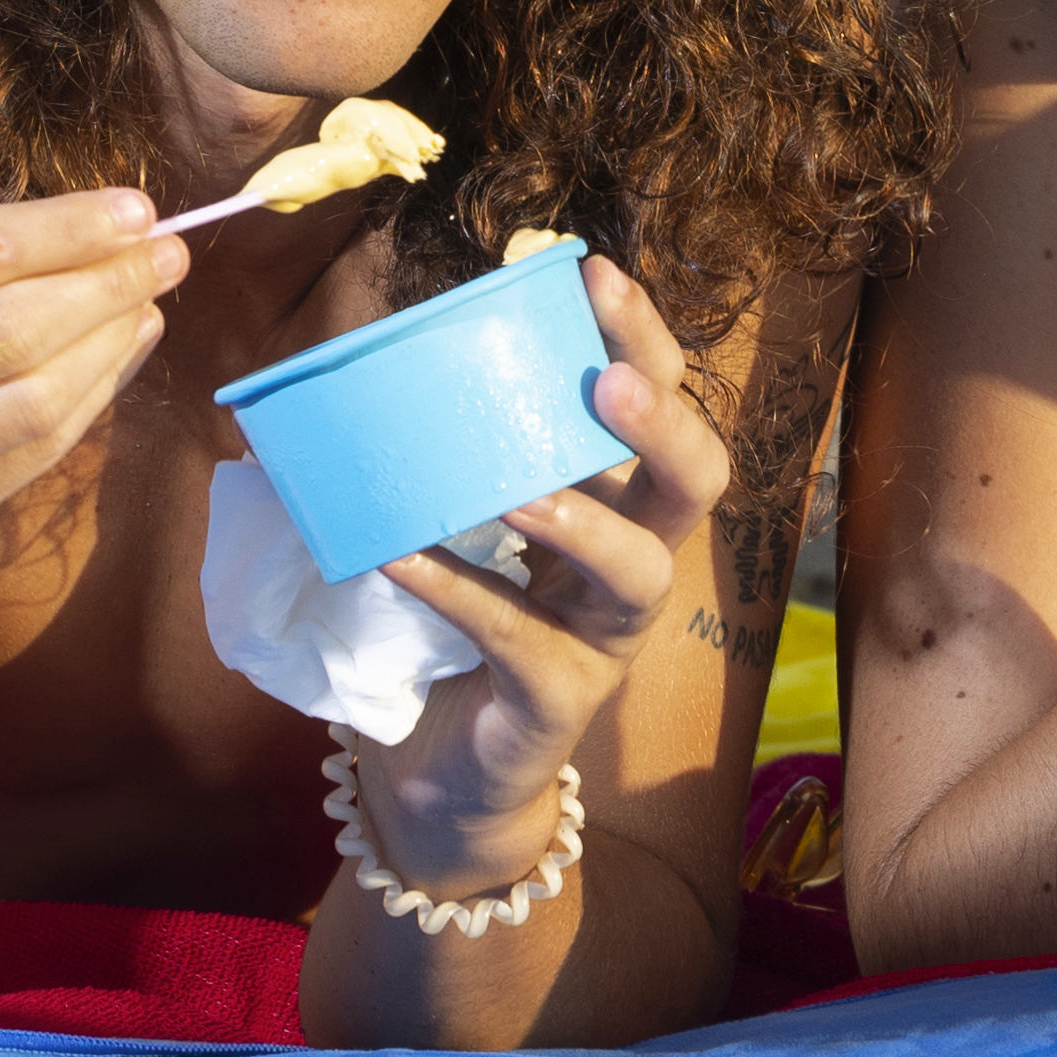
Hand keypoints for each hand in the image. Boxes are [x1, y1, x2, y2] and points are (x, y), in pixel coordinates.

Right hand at [0, 189, 189, 606]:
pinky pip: (31, 454)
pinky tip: (121, 353)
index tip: (136, 209)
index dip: (61, 229)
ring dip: (109, 340)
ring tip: (150, 298)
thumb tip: (94, 231)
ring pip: (30, 399)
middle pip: (4, 328)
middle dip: (102, 282)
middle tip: (168, 251)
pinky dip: (92, 396)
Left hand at [354, 253, 731, 887]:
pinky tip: (402, 556)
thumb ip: (446, 456)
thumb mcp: (462, 527)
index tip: (594, 273)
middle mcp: (632, 564)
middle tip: (605, 378)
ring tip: (522, 491)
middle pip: (696, 481)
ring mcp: (603, 640)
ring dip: (585, 523)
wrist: (440, 783)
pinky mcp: (554, 704)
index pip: (665, 404)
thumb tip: (360, 355)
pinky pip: (520, 642)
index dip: (645, 339)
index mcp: (618, 504)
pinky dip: (461, 592)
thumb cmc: (453, 633)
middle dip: (661, 421)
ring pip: (639, 572)